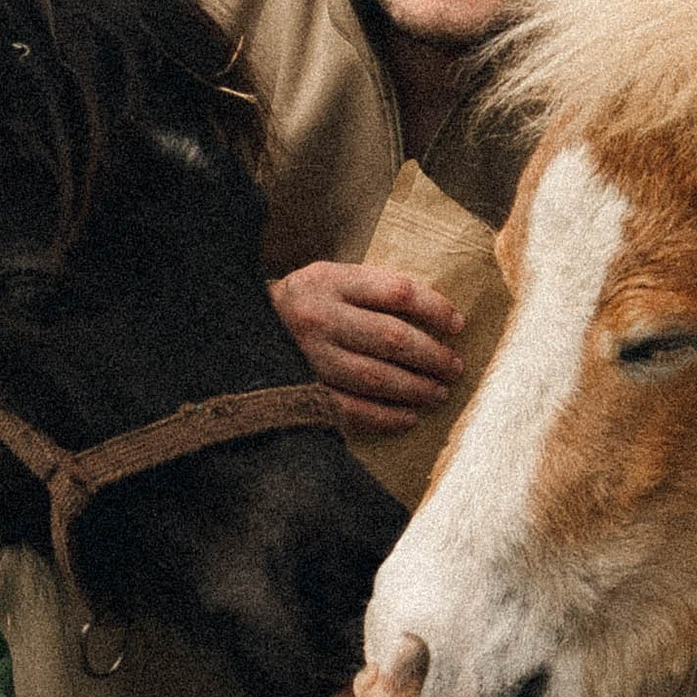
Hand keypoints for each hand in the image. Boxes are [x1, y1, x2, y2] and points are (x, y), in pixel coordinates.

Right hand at [271, 259, 464, 438]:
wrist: (239, 327)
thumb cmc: (305, 302)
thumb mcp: (332, 278)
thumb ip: (374, 290)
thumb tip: (436, 317)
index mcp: (331, 281)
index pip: (397, 292)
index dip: (435, 309)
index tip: (458, 325)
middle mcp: (320, 318)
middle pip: (392, 338)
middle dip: (433, 356)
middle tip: (455, 368)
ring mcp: (309, 357)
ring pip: (376, 377)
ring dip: (415, 389)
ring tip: (439, 393)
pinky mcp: (301, 390)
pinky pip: (351, 410)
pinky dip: (386, 417)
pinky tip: (409, 418)